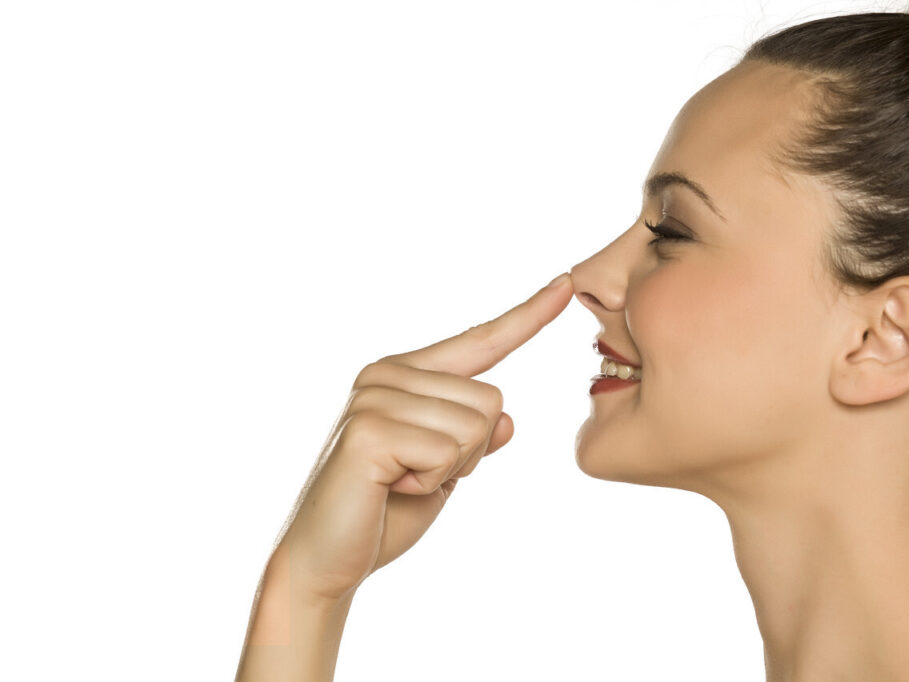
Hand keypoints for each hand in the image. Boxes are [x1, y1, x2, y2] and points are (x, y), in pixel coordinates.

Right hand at [274, 273, 573, 603]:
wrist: (325, 560)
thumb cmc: (384, 513)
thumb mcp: (444, 471)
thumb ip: (473, 437)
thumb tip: (505, 419)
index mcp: (406, 373)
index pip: (480, 341)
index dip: (527, 316)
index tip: (565, 284)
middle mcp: (387, 374)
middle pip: (492, 400)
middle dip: (470, 454)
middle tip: (413, 475)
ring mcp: (374, 397)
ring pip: (476, 427)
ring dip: (449, 470)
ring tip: (398, 481)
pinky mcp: (369, 430)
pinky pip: (448, 453)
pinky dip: (430, 484)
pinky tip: (389, 488)